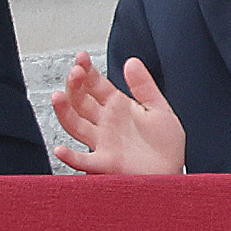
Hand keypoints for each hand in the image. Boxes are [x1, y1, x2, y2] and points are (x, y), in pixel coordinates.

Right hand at [54, 51, 186, 174]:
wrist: (172, 173)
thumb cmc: (165, 146)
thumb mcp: (159, 109)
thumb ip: (144, 85)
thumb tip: (131, 61)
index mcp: (118, 108)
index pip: (96, 86)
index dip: (87, 71)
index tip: (80, 57)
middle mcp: (106, 124)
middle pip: (82, 101)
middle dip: (76, 86)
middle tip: (75, 72)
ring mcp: (103, 143)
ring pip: (76, 125)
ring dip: (65, 112)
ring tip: (58, 96)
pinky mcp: (106, 163)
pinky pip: (83, 160)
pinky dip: (71, 156)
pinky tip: (61, 149)